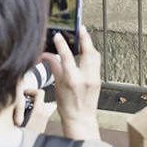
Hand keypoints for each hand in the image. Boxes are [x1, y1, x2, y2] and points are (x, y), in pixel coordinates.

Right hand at [42, 26, 101, 140]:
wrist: (80, 119)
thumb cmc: (67, 106)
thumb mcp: (57, 86)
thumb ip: (54, 67)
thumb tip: (47, 55)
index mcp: (73, 80)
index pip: (67, 57)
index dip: (62, 45)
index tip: (58, 36)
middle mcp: (86, 78)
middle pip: (89, 52)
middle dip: (85, 38)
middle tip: (80, 28)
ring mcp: (94, 79)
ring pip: (95, 56)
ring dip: (90, 45)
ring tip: (84, 36)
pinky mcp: (98, 80)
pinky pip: (96, 63)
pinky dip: (91, 54)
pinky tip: (86, 51)